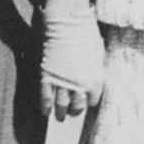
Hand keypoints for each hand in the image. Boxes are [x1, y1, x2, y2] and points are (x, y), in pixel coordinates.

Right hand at [38, 0, 104, 121]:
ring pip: (61, 105)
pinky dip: (45, 107)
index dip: (92, 102)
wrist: (68, 24)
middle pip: (78, 105)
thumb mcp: (98, 54)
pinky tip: (46, 113)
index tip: (90, 105)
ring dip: (61, 113)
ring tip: (60, 118)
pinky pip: (45, 98)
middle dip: (76, 111)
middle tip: (74, 114)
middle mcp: (79, 84)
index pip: (94, 99)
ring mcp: (62, 82)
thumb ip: (95, 69)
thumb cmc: (86, 35)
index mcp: (95, 78)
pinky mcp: (47, 77)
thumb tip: (93, 79)